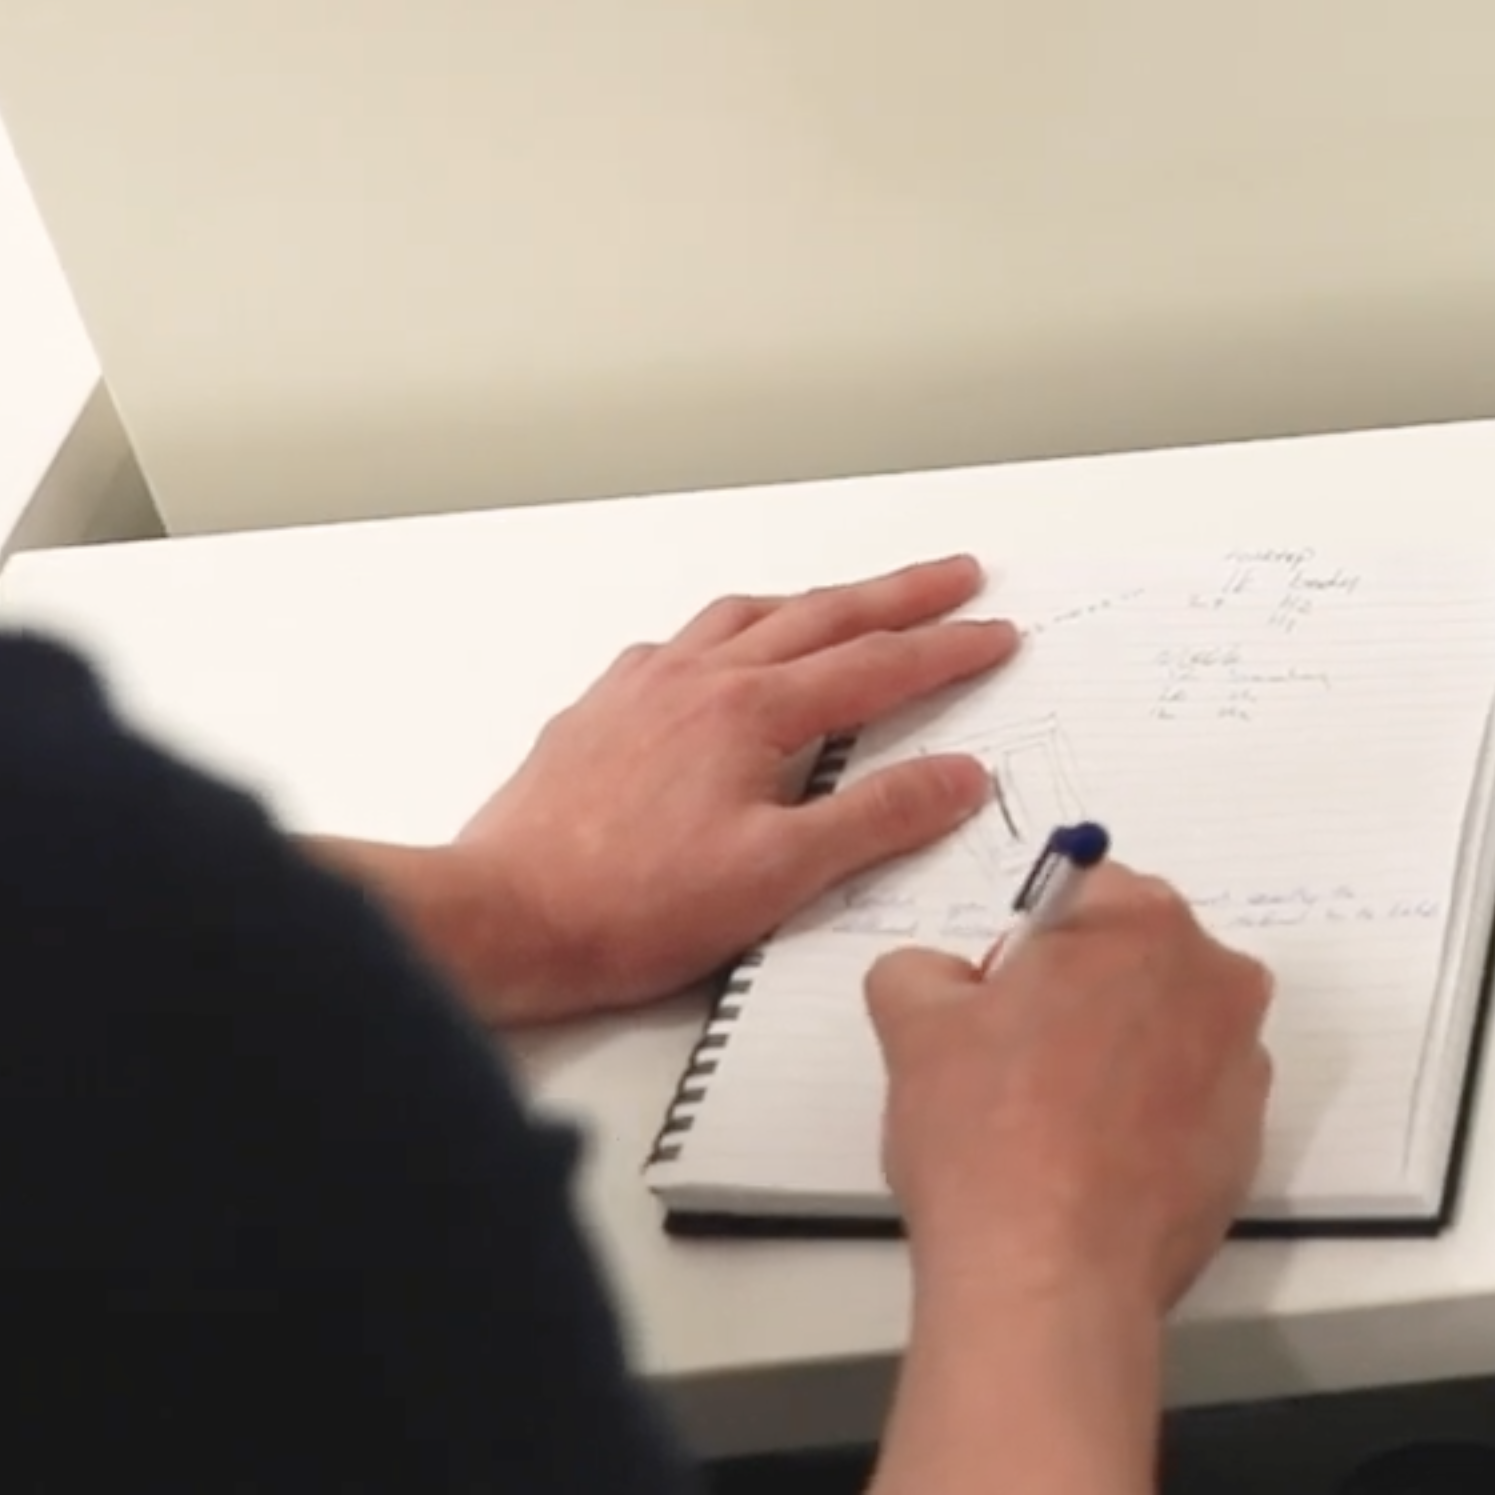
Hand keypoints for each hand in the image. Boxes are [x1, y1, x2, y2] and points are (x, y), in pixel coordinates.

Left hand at [401, 557, 1021, 1024]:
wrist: (500, 918)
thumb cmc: (623, 906)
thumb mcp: (778, 875)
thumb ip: (877, 818)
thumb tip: (955, 778)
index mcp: (750, 710)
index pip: (877, 666)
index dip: (946, 648)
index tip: (994, 632)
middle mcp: (696, 680)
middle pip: (820, 616)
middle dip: (898, 594)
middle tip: (954, 575)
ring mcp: (640, 690)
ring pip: (745, 617)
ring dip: (812, 601)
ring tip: (848, 598)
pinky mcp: (597, 715)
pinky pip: (677, 645)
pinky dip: (726, 633)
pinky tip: (722, 653)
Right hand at [869, 865, 1275, 1317]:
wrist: (1051, 1277)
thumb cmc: (989, 1140)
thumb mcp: (914, 1027)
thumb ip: (922, 971)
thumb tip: (938, 978)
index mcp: (1143, 924)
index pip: (1084, 895)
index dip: (1030, 949)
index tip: (1000, 1002)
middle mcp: (1217, 980)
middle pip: (1137, 961)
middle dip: (1081, 997)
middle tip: (1016, 1066)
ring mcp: (1244, 1064)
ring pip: (1168, 1033)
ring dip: (1120, 1058)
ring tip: (1052, 1125)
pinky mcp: (1248, 1141)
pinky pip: (1191, 1104)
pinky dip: (1151, 1120)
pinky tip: (1093, 1165)